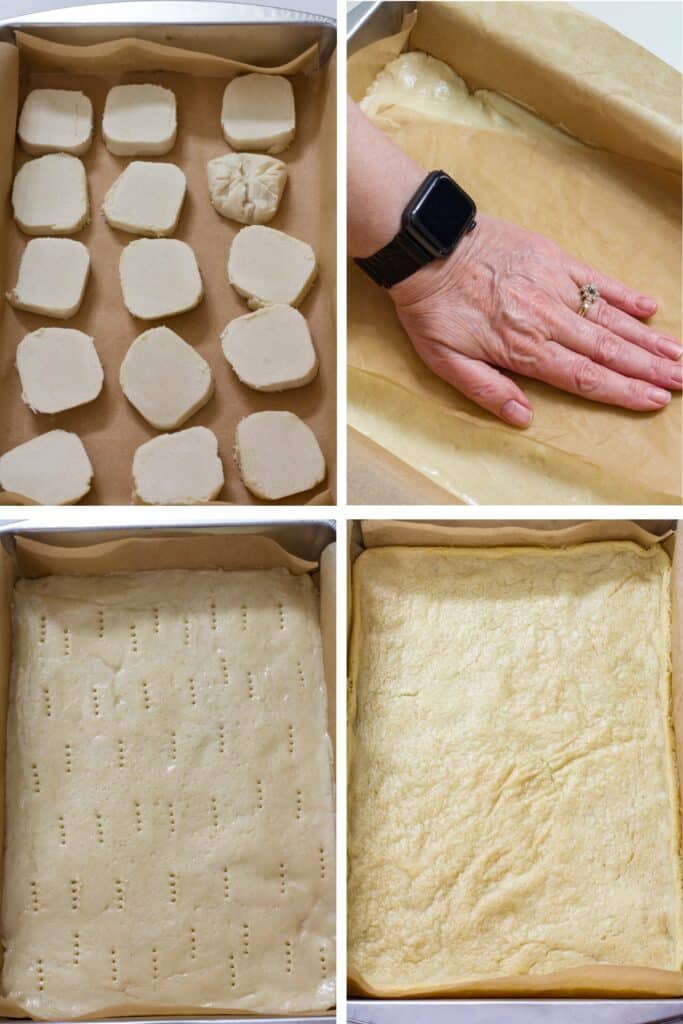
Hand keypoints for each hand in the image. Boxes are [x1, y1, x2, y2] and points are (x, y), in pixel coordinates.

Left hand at [390, 213, 681, 426]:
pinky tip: (651, 308)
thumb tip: (524, 418)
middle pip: (608, 350)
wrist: (426, 246)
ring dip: (648, 338)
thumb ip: (487, 391)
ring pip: (611, 318)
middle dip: (650, 369)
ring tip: (679, 354)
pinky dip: (625, 294)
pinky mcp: (552, 258)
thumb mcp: (445, 361)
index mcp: (523, 348)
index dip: (622, 391)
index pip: (584, 377)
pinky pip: (597, 279)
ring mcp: (554, 285)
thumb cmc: (431, 309)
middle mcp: (547, 318)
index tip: (655, 401)